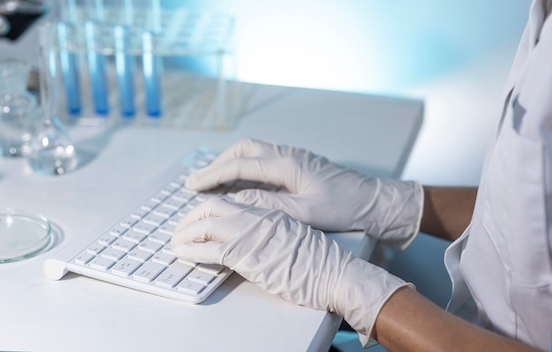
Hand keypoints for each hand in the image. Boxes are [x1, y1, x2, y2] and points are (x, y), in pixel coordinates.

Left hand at [171, 198, 412, 345]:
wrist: (335, 274)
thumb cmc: (319, 264)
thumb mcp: (292, 239)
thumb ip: (269, 234)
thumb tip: (249, 242)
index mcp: (269, 212)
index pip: (230, 201)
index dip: (208, 207)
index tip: (197, 217)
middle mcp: (257, 217)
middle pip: (212, 205)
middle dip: (190, 216)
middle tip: (180, 229)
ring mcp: (251, 233)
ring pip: (206, 221)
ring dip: (185, 232)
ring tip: (175, 243)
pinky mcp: (247, 254)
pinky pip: (209, 247)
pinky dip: (190, 249)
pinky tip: (182, 253)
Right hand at [186, 138, 422, 248]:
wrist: (373, 200)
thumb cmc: (344, 208)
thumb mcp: (305, 213)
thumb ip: (269, 206)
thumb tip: (237, 202)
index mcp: (287, 164)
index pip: (240, 166)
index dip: (212, 176)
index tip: (192, 186)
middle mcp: (288, 153)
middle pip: (242, 150)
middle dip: (217, 164)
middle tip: (198, 182)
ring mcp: (294, 155)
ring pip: (252, 151)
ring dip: (230, 163)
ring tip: (213, 181)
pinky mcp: (299, 162)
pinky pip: (264, 157)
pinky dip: (245, 166)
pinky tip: (240, 181)